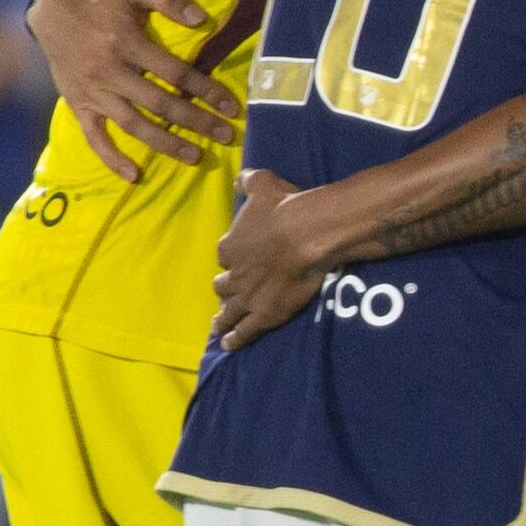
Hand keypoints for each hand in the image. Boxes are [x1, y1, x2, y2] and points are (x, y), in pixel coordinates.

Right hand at [33, 0, 236, 180]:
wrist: (51, 9)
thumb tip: (201, 19)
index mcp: (125, 42)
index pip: (175, 73)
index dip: (206, 90)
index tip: (232, 107)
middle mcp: (108, 71)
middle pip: (160, 103)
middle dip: (196, 122)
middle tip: (226, 136)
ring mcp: (92, 92)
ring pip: (133, 124)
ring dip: (166, 144)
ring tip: (196, 156)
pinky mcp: (78, 105)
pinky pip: (94, 137)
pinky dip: (111, 158)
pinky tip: (134, 175)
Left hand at [212, 171, 337, 351]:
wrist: (307, 234)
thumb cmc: (285, 207)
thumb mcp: (262, 183)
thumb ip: (247, 181)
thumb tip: (238, 179)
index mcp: (230, 246)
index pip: (225, 255)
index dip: (232, 258)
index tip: (238, 259)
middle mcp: (234, 274)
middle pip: (224, 285)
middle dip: (226, 288)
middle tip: (229, 291)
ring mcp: (248, 296)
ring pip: (229, 311)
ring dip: (222, 318)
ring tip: (218, 325)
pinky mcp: (264, 314)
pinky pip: (245, 331)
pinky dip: (235, 339)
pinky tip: (228, 345)